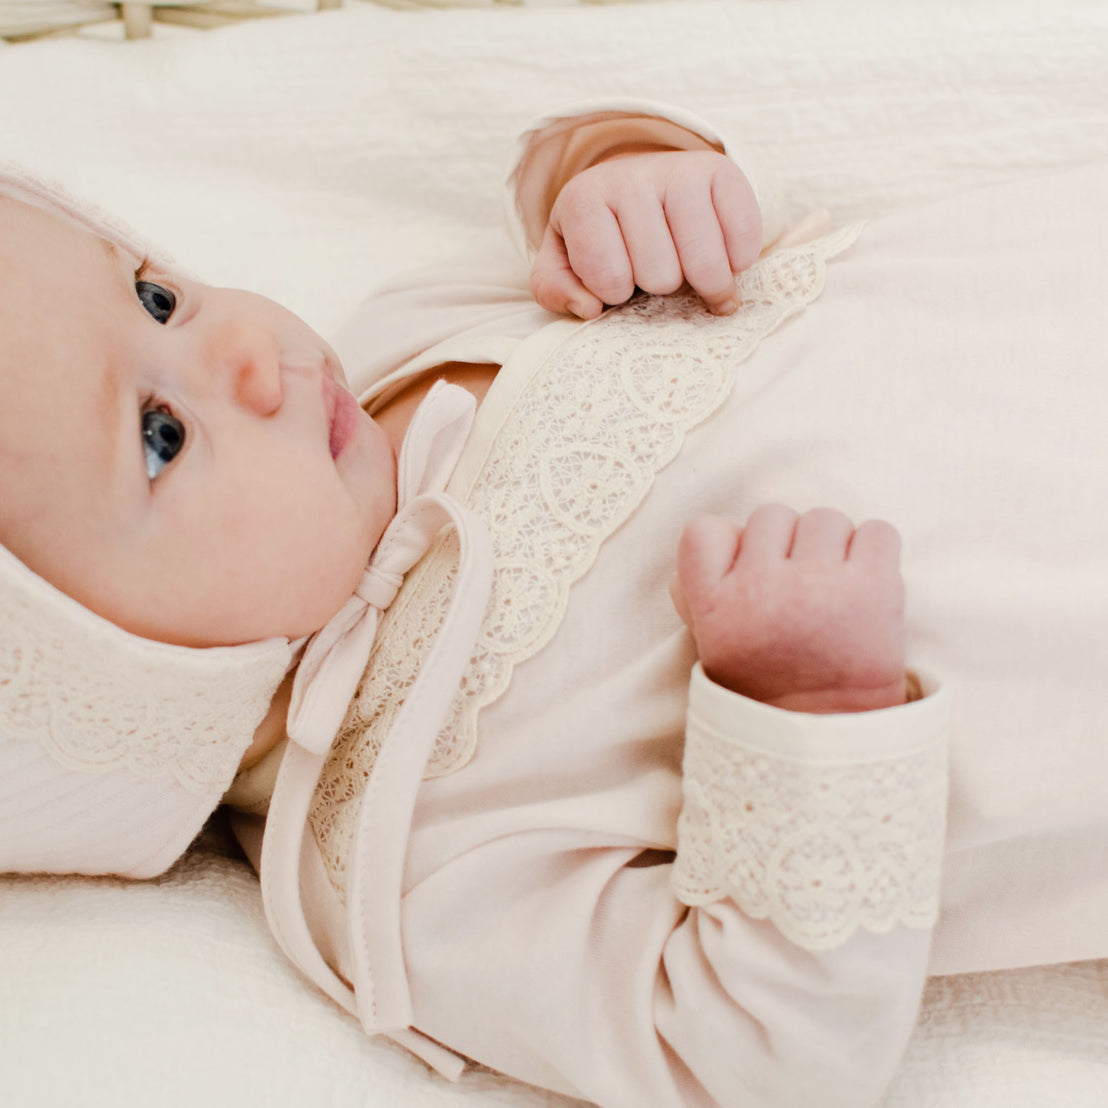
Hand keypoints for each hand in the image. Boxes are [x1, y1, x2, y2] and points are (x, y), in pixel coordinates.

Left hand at [530, 150, 761, 319]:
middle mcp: (630, 176)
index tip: (617, 276)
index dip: (616, 292)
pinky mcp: (721, 170)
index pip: (608, 279)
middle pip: (661, 274)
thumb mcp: (564, 262)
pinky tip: (721, 254)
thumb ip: (556, 290)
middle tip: (656, 268)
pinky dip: (738, 262)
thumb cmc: (603, 238)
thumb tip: (588, 307)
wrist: (640, 186)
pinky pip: (743, 240)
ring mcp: (679, 170)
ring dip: (702, 282)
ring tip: (688, 269)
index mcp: (583, 200)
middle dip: (661, 286)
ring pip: (703, 263)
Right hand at [671, 506, 907, 712]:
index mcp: (714, 605)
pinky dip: (875, 550)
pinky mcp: (873, 587)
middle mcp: (761, 588)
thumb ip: (698, 591)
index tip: (748, 570)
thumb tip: (720, 534)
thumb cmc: (770, 686)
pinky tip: (864, 583)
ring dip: (832, 547)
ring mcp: (818, 585)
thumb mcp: (711, 646)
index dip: (730, 543)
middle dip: (787, 546)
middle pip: (771, 516)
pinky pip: (877, 531)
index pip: (704, 530)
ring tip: (833, 589)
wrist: (831, 736)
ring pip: (824, 518)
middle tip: (798, 589)